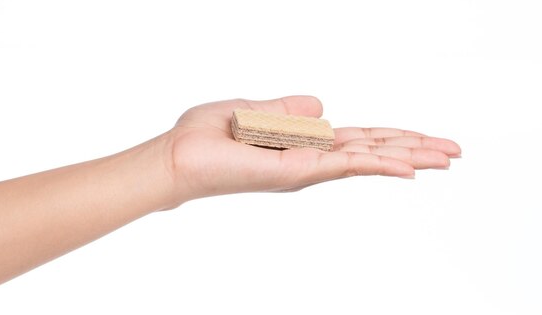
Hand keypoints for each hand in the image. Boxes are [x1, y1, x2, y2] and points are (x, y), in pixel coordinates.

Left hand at [163, 96, 460, 200]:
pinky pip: (344, 165)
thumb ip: (288, 111)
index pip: (357, 138)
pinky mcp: (296, 171)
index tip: (423, 138)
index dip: (392, 136)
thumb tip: (320, 105)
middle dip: (415, 150)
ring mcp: (306, 167)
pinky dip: (380, 165)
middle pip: (372, 150)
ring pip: (368, 159)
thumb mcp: (253, 111)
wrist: (178, 155)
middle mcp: (309, 158)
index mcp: (302, 142)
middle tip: (455, 151)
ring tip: (448, 157)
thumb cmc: (208, 135)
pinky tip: (410, 167)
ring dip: (410, 157)